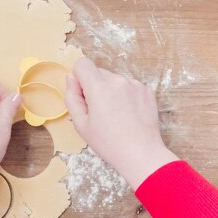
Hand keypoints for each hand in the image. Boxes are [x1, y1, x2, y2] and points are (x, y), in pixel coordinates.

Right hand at [64, 57, 178, 189]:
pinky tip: (128, 114)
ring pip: (114, 79)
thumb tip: (71, 78)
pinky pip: (129, 86)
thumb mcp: (80, 124)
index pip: (82, 63)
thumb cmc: (108, 143)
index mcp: (99, 87)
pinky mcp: (147, 90)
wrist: (141, 154)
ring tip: (116, 115)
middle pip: (98, 72)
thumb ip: (72, 97)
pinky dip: (126, 95)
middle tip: (99, 111)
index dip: (79, 78)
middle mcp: (118, 80)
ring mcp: (135, 84)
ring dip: (111, 91)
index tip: (84, 95)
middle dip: (95, 86)